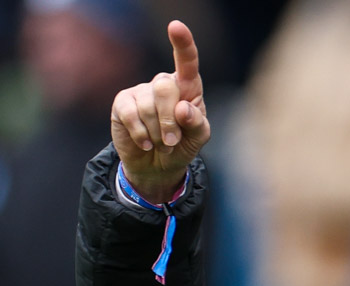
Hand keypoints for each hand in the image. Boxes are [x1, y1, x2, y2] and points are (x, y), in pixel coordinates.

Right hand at [111, 20, 209, 201]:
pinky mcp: (122, 103)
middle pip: (165, 88)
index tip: (176, 26)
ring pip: (148, 106)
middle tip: (172, 141)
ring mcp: (141, 92)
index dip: (183, 44)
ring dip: (157, 133)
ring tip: (161, 144)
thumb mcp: (198, 138)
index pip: (187, 62)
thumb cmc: (182, 145)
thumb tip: (182, 109)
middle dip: (170, 121)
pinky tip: (146, 142)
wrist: (158, 166)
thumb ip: (197, 123)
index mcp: (188, 87)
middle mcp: (164, 84)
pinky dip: (142, 134)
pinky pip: (131, 115)